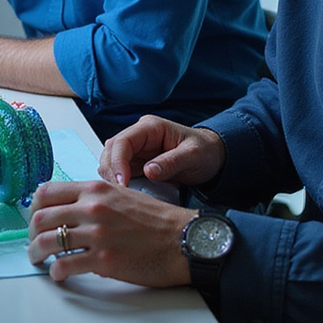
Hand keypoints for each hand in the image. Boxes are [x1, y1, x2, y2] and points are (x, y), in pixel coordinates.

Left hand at [26, 180, 195, 286]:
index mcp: (96, 189)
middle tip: (34, 243)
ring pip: (46, 242)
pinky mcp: (103, 259)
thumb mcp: (121, 195)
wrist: (183, 240)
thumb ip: (94, 199)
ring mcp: (97, 234)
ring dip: (36, 254)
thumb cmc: (156, 220)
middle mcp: (92, 208)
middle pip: (40, 218)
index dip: (34, 208)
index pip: (46, 192)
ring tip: (39, 260)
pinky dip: (56, 272)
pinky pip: (64, 266)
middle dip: (31, 234)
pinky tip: (59, 273)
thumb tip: (70, 210)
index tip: (34, 219)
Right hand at [98, 115, 224, 187]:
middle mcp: (139, 136)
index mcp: (151, 127)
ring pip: (111, 161)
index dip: (117, 162)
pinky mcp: (137, 163)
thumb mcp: (193, 155)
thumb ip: (172, 162)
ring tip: (123, 195)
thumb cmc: (205, 151)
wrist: (212, 156)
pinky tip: (126, 194)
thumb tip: (149, 171)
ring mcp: (137, 150)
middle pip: (111, 150)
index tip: (122, 182)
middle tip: (121, 193)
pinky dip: (119, 182)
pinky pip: (120, 171)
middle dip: (111, 171)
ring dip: (112, 177)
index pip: (122, 141)